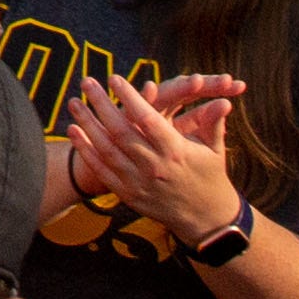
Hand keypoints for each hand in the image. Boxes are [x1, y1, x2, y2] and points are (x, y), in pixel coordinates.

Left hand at [55, 68, 246, 249]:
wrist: (205, 220)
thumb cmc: (210, 177)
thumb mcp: (214, 150)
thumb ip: (213, 123)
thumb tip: (225, 101)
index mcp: (176, 151)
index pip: (148, 119)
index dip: (130, 97)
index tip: (115, 78)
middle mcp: (155, 167)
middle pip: (121, 132)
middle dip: (101, 104)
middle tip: (87, 81)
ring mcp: (139, 183)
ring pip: (107, 150)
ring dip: (87, 124)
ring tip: (74, 102)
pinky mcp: (129, 195)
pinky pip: (102, 170)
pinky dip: (86, 151)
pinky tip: (73, 131)